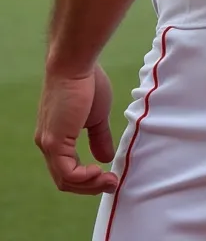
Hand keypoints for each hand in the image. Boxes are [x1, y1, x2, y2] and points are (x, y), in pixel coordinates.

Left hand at [35, 63, 118, 194]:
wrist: (76, 64)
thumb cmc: (87, 83)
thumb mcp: (96, 116)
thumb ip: (98, 137)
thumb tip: (105, 157)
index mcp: (55, 136)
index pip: (68, 169)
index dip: (88, 178)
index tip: (110, 175)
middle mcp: (46, 143)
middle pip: (65, 180)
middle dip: (91, 186)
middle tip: (112, 183)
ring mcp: (48, 143)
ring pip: (65, 180)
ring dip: (90, 185)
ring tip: (110, 180)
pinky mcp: (53, 141)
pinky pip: (67, 172)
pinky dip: (84, 178)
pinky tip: (99, 171)